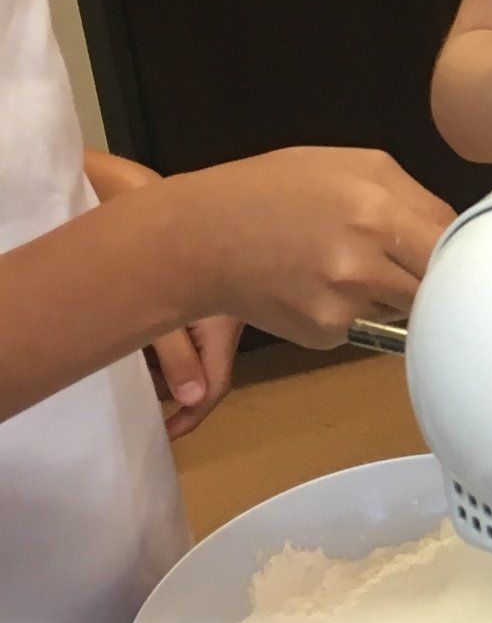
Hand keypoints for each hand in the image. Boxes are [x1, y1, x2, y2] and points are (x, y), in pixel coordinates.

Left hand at [85, 151, 242, 437]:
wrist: (150, 191)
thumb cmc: (168, 240)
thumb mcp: (169, 306)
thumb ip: (178, 355)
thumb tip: (193, 399)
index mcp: (226, 322)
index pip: (215, 384)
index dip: (193, 414)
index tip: (168, 431)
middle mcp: (222, 316)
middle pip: (203, 370)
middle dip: (173, 386)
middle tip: (141, 388)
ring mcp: (209, 302)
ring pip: (191, 350)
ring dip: (165, 361)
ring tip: (135, 356)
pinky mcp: (196, 289)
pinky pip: (182, 327)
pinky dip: (162, 338)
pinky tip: (138, 329)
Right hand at [166, 148, 455, 350]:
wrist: (199, 238)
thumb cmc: (275, 190)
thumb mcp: (353, 165)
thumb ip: (416, 198)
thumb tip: (459, 234)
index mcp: (378, 212)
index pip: (455, 247)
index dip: (462, 249)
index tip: (461, 249)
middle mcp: (364, 264)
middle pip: (436, 285)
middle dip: (429, 273)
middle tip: (404, 255)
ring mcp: (343, 305)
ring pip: (405, 308)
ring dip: (393, 292)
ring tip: (348, 261)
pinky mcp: (325, 333)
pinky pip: (367, 325)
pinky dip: (356, 310)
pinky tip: (319, 284)